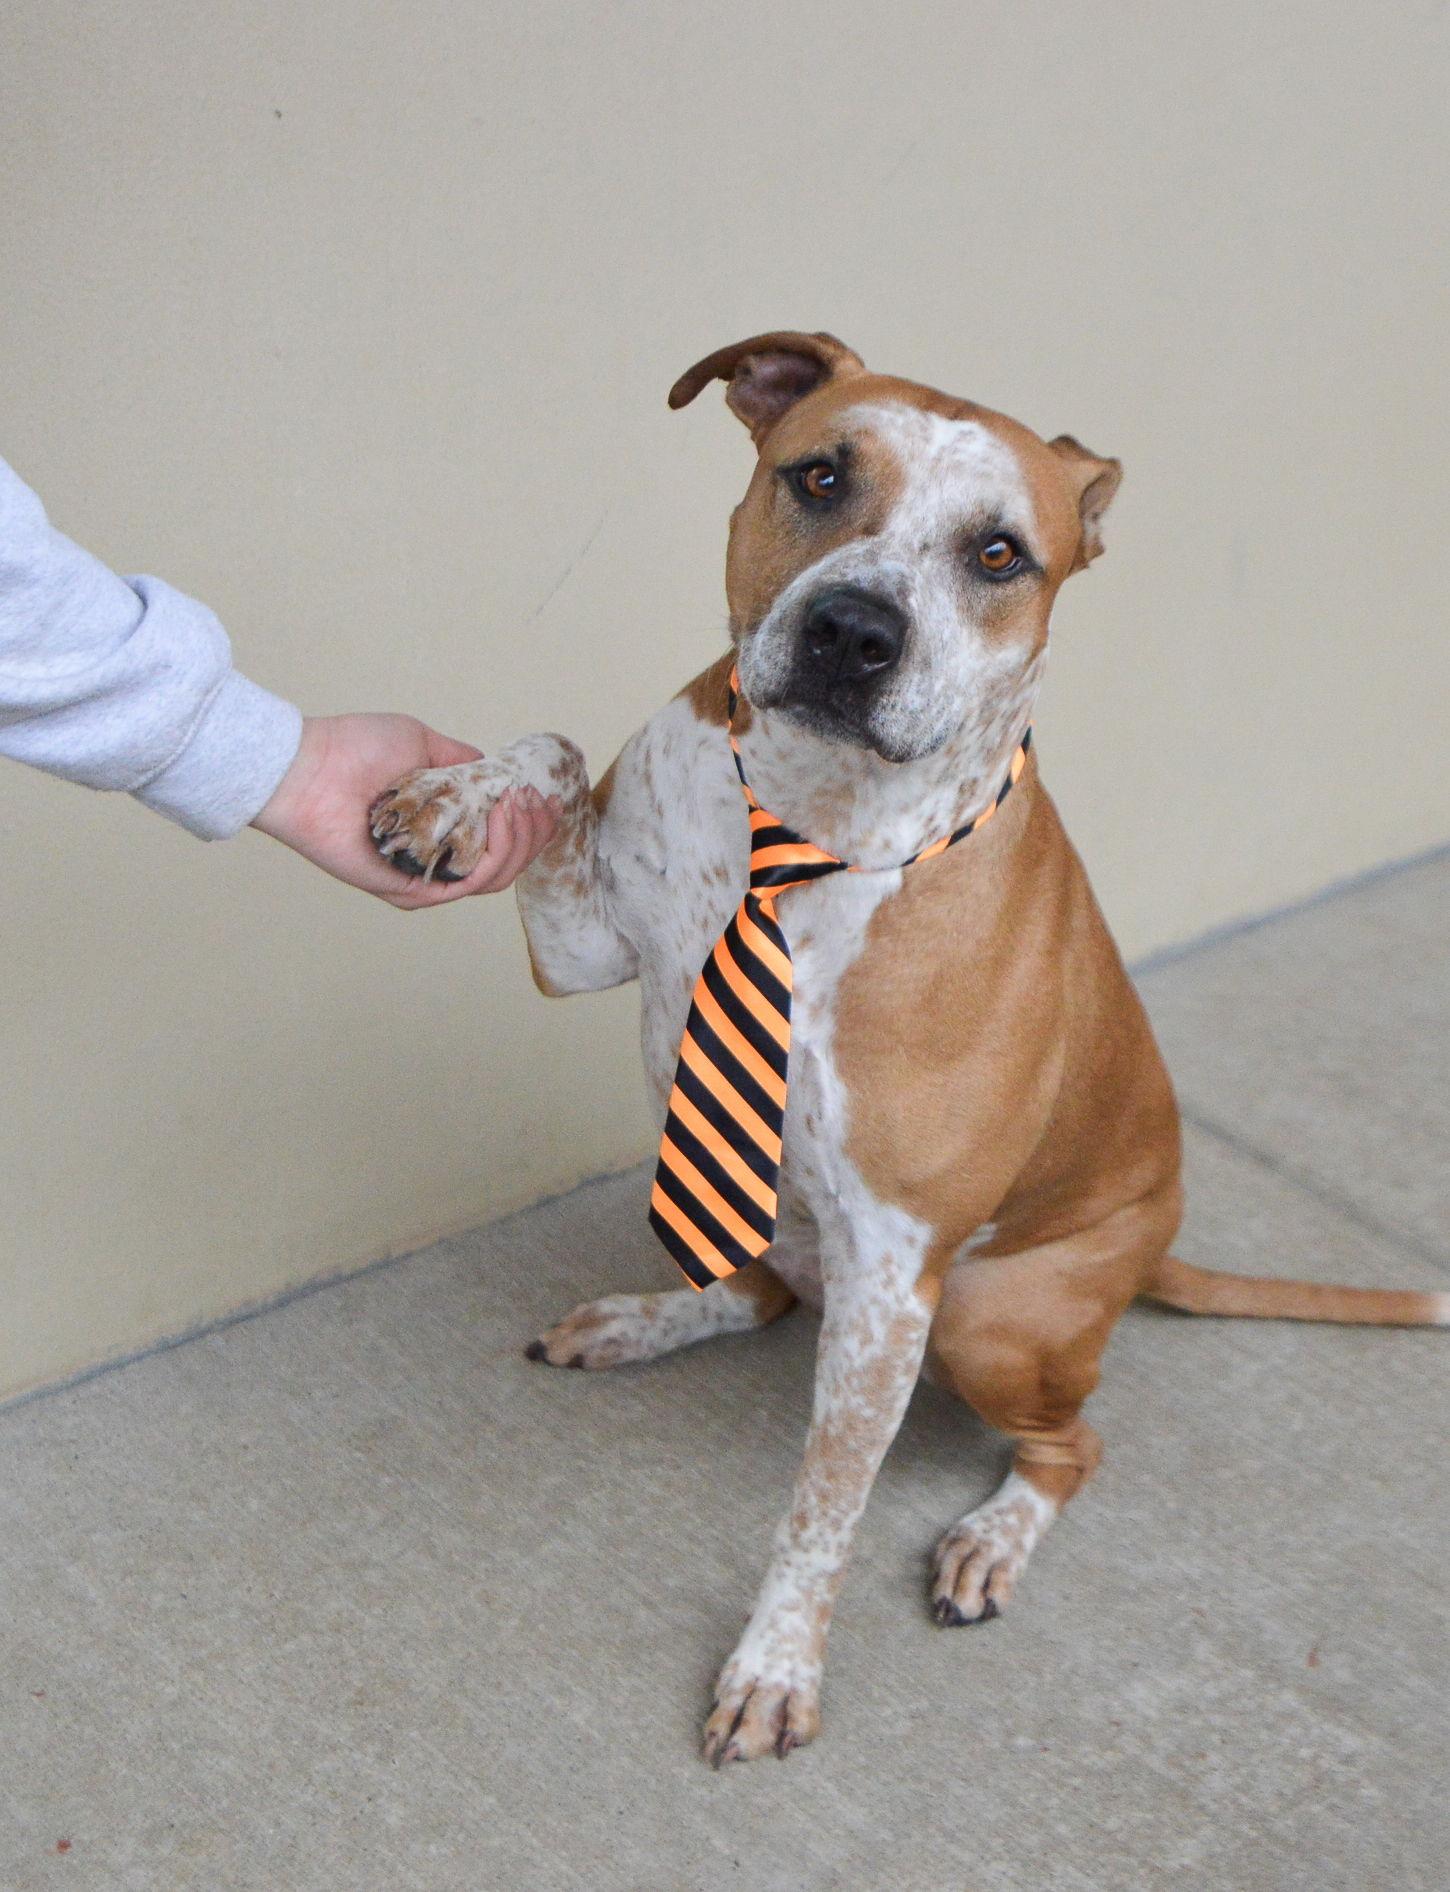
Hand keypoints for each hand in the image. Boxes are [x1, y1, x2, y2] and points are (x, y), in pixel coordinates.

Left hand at [252, 713, 559, 906]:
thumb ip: (460, 760)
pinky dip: (494, 854)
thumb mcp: (421, 742)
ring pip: (494, 877)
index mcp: (439, 831)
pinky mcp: (409, 890)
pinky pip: (466, 884)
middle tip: (536, 802)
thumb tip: (494, 767)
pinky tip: (502, 817)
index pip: (497, 843)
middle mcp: (434, 859)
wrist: (307, 765)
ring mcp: (423, 878)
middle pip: (504, 865)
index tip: (547, 798)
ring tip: (520, 806)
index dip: (530, 825)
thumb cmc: (353, 749)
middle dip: (533, 834)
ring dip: (519, 841)